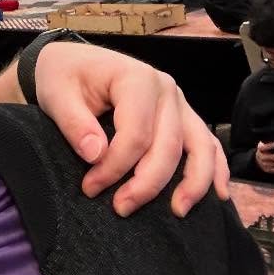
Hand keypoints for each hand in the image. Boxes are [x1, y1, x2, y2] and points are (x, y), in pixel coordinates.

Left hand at [31, 42, 228, 216]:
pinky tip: (217, 195)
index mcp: (136, 78)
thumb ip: (74, 124)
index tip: (90, 187)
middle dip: (146, 184)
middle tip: (120, 209)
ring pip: (199, 147)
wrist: (73, 62)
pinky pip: (208, 144)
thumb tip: (96, 154)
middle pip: (168, 145)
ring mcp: (179, 103)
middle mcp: (166, 90)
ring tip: (177, 212)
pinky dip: (216, 169)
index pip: (136, 133)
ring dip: (193, 183)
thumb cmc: (64, 77)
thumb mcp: (56, 95)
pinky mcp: (182, 116)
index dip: (115, 167)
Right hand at [254, 141, 273, 174]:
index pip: (264, 147)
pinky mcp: (267, 170)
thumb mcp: (265, 145)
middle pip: (273, 157)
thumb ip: (270, 143)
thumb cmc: (266, 150)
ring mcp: (264, 164)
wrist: (258, 160)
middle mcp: (261, 157)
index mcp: (260, 149)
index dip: (270, 146)